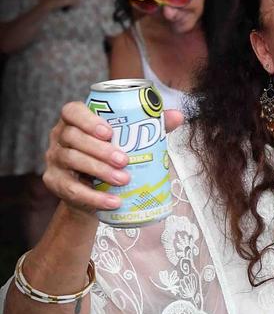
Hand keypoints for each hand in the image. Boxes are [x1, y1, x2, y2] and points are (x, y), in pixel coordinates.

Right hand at [43, 102, 183, 215]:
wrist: (96, 191)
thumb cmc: (114, 156)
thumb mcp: (130, 140)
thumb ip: (151, 125)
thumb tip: (178, 115)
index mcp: (76, 121)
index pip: (72, 111)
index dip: (88, 120)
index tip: (109, 132)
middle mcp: (60, 137)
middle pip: (73, 138)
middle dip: (99, 149)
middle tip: (124, 160)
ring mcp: (55, 160)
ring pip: (72, 161)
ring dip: (99, 170)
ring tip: (123, 179)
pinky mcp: (55, 182)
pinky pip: (71, 189)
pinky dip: (94, 197)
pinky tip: (113, 201)